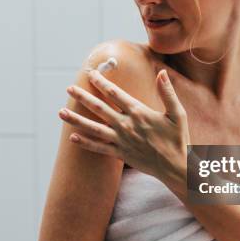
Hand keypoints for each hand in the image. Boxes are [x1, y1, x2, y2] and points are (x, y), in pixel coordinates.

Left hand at [59, 68, 189, 186]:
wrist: (175, 167)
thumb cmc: (178, 139)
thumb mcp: (177, 113)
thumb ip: (167, 92)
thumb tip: (161, 73)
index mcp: (139, 113)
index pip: (115, 93)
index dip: (101, 82)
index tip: (91, 73)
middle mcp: (126, 126)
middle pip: (99, 108)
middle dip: (83, 97)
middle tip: (70, 88)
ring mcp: (121, 140)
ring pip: (93, 128)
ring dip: (76, 120)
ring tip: (61, 112)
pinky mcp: (120, 154)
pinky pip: (98, 147)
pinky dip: (85, 143)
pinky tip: (72, 137)